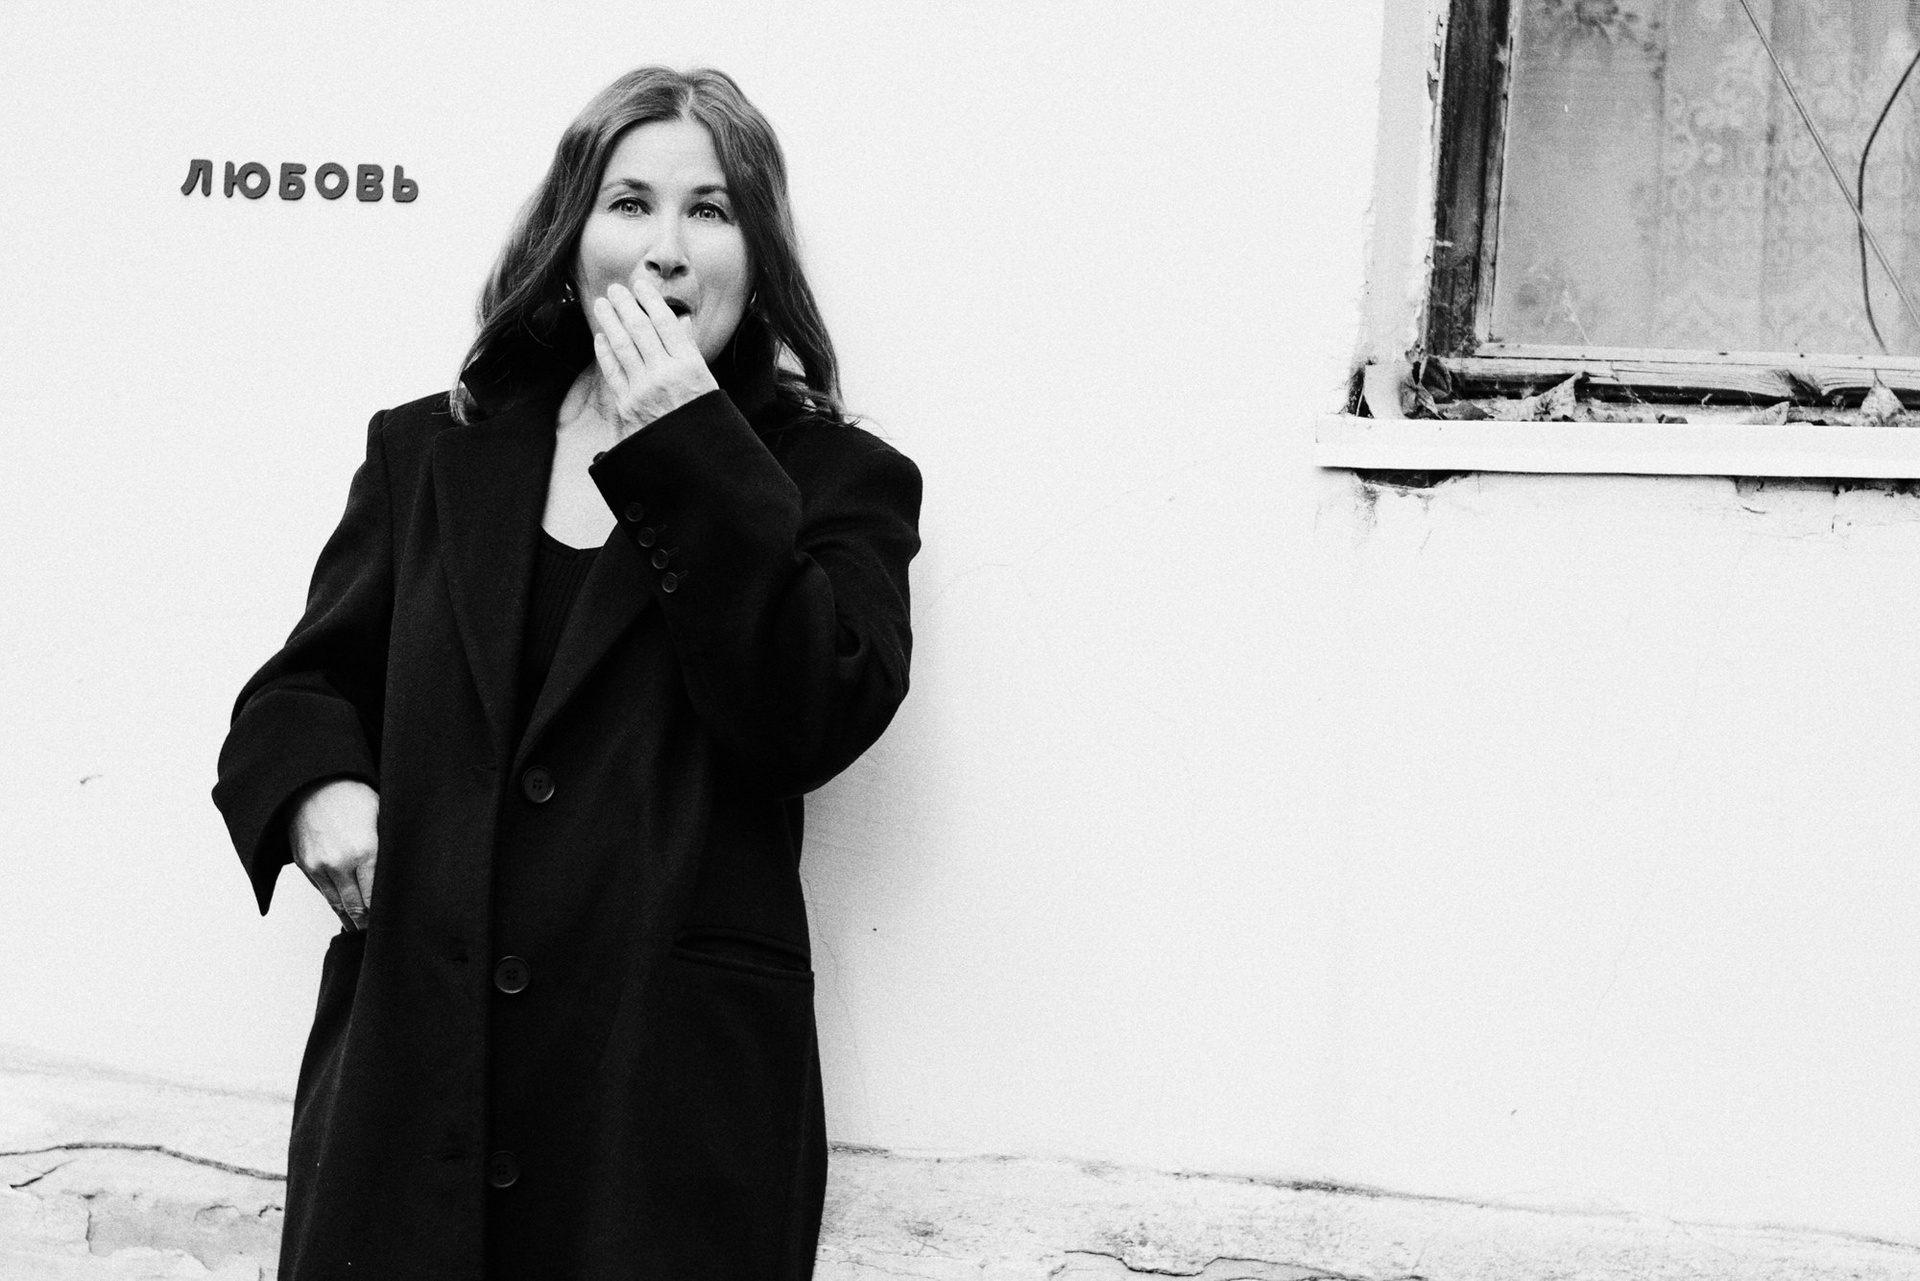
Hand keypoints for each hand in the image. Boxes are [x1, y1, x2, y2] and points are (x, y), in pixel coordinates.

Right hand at [288, 778, 379, 929]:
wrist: (313, 782)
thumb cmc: (353, 795)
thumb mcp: (382, 818)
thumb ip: (389, 849)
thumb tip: (401, 877)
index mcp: (366, 852)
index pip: (377, 898)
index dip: (385, 915)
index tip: (394, 924)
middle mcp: (340, 864)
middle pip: (357, 909)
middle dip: (369, 924)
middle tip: (380, 937)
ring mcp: (319, 866)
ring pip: (338, 906)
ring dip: (351, 920)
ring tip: (363, 932)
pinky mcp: (305, 865)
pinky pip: (323, 893)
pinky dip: (335, 904)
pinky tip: (345, 913)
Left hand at [587, 274, 718, 439]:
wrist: (694, 463)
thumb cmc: (704, 421)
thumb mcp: (708, 384)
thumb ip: (690, 351)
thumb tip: (681, 322)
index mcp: (690, 367)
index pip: (666, 323)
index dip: (651, 300)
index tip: (640, 285)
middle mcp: (665, 375)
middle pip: (640, 330)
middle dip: (625, 305)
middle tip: (615, 288)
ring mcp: (643, 390)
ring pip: (622, 346)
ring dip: (609, 321)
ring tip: (601, 303)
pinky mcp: (627, 406)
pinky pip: (613, 372)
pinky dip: (604, 352)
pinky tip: (600, 337)